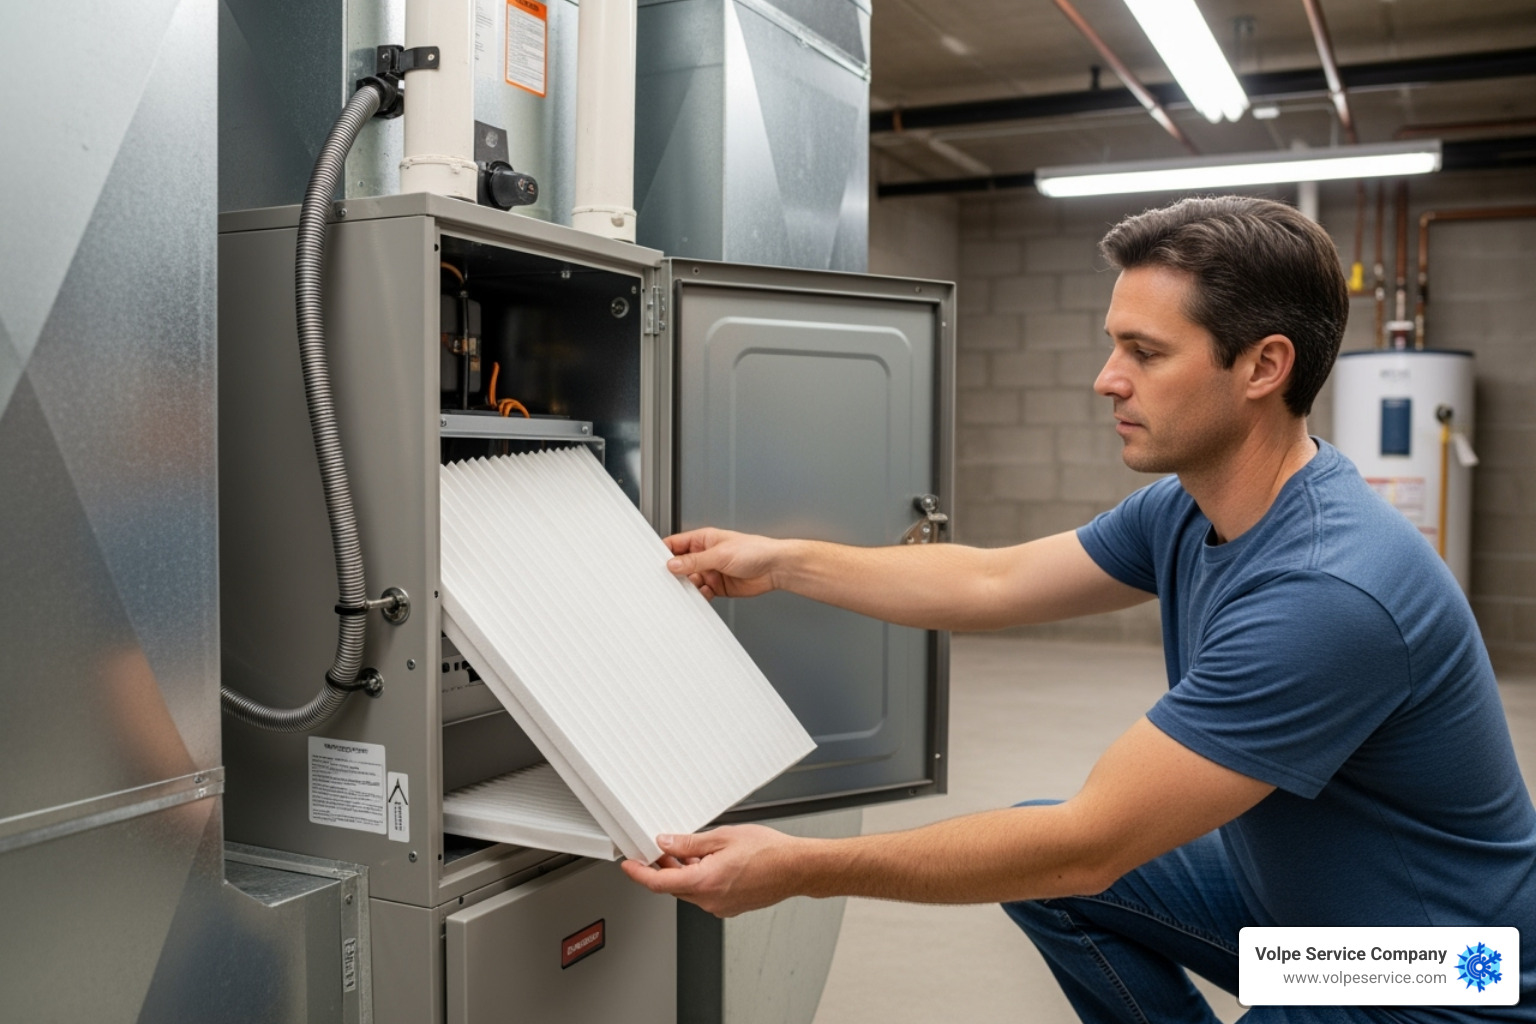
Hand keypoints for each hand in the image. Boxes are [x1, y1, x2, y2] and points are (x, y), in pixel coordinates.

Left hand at [620, 826, 805, 916]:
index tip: (628, 866)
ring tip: (688, 852)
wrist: (796, 868)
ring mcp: (721, 906)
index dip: (639, 874)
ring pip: (690, 891)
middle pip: (673, 887)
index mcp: (705, 882)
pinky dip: (699, 880)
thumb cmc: (769, 851)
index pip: (659, 883)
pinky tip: (708, 863)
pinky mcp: (730, 907)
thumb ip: (689, 843)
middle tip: (658, 849)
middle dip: (663, 869)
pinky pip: (705, 895)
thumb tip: (665, 843)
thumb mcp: (723, 837)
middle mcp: (710, 900)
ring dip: (682, 874)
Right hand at [663, 529, 785, 599]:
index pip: (676, 544)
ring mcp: (712, 571)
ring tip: (688, 589)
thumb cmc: (755, 550)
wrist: (775, 568)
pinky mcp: (718, 587)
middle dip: (674, 574)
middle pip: (681, 565)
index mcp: (704, 540)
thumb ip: (695, 561)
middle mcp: (706, 555)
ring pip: (690, 581)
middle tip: (668, 581)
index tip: (654, 563)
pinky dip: (700, 596)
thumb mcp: (720, 554)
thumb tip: (673, 564)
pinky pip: (702, 593)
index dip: (664, 553)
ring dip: (688, 587)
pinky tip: (704, 594)